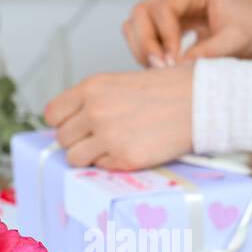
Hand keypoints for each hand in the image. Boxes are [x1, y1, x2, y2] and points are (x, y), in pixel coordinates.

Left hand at [44, 64, 193, 169]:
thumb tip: (72, 124)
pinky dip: (112, 163)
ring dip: (89, 157)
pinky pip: (102, 168)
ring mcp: (109, 136)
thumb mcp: (120, 83)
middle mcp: (95, 111)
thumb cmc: (164, 91)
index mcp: (92, 88)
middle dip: (78, 141)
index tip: (75, 127)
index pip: (53, 114)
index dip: (63, 123)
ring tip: (111, 148)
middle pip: (63, 138)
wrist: (198, 102)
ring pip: (76, 158)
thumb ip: (93, 101)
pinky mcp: (125, 158)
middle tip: (99, 138)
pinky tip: (131, 149)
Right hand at [123, 0, 251, 66]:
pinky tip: (162, 67)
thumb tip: (182, 65)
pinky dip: (146, 52)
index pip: (163, 8)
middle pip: (141, 13)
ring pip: (135, 23)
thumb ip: (212, 51)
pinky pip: (142, 35)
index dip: (164, 36)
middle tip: (160, 67)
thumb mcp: (239, 40)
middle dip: (145, 42)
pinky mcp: (166, 25)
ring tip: (160, 69)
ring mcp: (169, 9)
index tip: (174, 61)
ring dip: (141, 48)